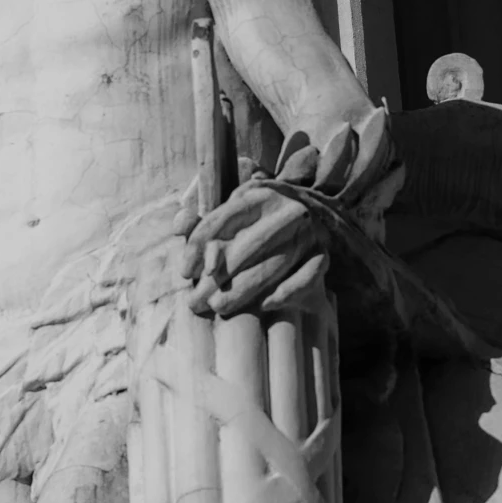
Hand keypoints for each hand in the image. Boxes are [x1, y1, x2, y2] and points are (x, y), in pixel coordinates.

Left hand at [185, 181, 329, 316]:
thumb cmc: (259, 218)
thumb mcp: (232, 210)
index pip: (222, 220)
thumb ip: (202, 220)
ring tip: (219, 307)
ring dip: (244, 290)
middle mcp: (286, 211)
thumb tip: (179, 226)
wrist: (313, 211)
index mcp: (259, 195)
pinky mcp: (322, 254)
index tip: (185, 272)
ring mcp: (307, 234)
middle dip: (218, 278)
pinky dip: (287, 292)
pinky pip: (307, 277)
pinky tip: (265, 305)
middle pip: (247, 247)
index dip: (199, 247)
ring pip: (273, 266)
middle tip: (197, 300)